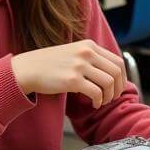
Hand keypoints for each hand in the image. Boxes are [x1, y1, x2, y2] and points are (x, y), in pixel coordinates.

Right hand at [11, 40, 126, 107]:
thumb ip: (91, 59)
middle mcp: (86, 53)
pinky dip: (98, 101)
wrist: (27, 69)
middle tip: (112, 97)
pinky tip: (94, 104)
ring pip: (108, 82)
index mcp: (89, 46)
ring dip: (109, 96)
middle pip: (116, 72)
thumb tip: (110, 74)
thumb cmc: (50, 64)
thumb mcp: (74, 53)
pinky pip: (96, 92)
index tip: (118, 87)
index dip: (122, 77)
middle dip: (118, 88)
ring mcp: (79, 65)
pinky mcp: (72, 80)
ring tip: (101, 101)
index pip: (117, 61)